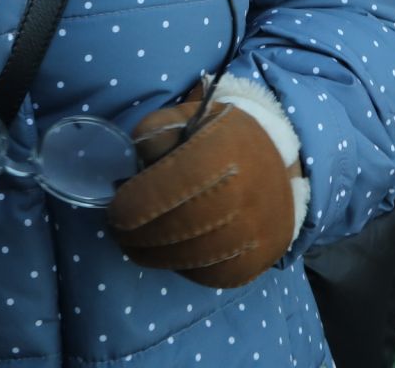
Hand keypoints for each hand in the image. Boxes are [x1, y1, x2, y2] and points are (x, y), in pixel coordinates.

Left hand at [108, 89, 299, 288]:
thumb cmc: (222, 139)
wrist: (279, 164)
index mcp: (224, 148)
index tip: (116, 211)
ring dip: (156, 256)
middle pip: (179, 226)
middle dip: (139, 236)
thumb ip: (156, 132)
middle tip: (121, 233)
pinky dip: (186, 268)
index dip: (136, 204)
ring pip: (194, 256)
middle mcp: (245, 191)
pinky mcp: (259, 258)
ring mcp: (256, 229)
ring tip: (137, 247)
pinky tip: (173, 255)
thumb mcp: (189, 119)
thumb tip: (134, 163)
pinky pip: (213, 275)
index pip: (171, 185)